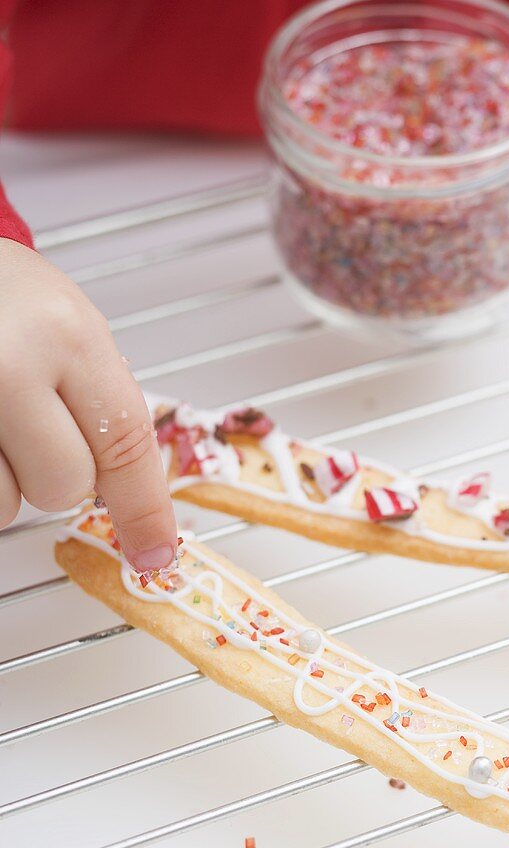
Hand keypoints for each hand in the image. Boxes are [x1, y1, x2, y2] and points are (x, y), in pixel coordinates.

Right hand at [0, 238, 176, 571]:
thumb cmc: (2, 294)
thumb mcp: (69, 326)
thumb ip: (101, 401)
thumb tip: (132, 492)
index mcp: (67, 336)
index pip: (125, 446)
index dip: (145, 511)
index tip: (155, 553)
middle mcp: (9, 368)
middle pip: (63, 487)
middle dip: (54, 471)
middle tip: (33, 424)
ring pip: (4, 505)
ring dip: (4, 478)